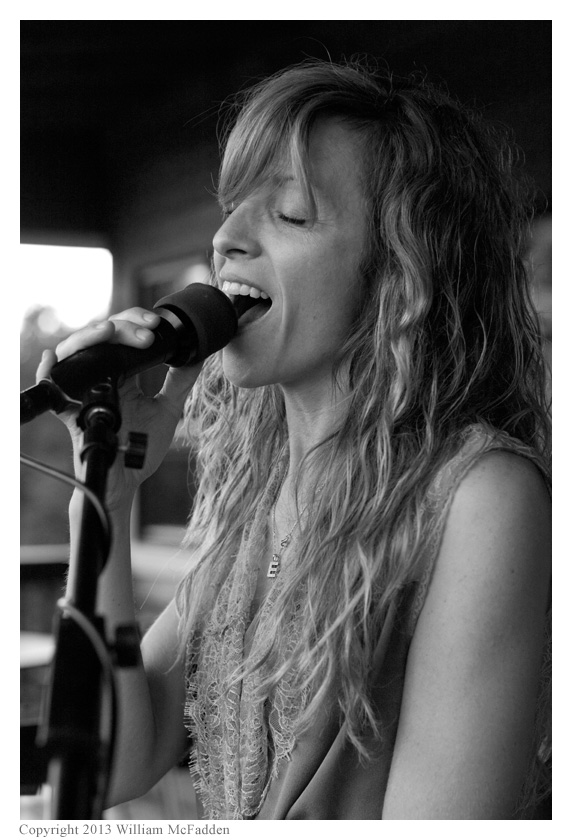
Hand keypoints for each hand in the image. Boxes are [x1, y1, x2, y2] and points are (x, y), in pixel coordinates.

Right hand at [36, 307, 202, 511]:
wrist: (127, 481)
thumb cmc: (141, 449)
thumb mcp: (169, 409)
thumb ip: (180, 383)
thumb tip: (197, 355)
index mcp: (122, 375)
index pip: (122, 335)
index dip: (134, 322)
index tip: (156, 324)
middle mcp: (101, 379)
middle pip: (99, 337)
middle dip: (121, 326)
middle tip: (146, 331)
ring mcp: (84, 393)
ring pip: (74, 354)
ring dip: (89, 338)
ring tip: (109, 331)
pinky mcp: (71, 413)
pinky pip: (53, 390)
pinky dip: (48, 371)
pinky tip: (53, 357)